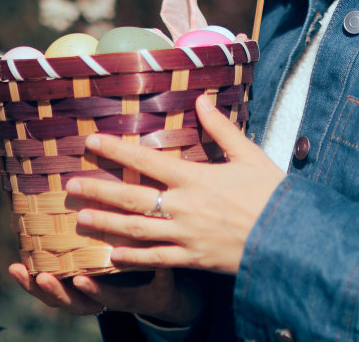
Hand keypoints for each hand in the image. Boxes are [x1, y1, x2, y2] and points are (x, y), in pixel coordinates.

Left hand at [6, 263, 201, 324]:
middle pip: (73, 302)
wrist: (150, 295)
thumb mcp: (165, 281)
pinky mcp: (71, 284)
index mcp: (119, 300)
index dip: (92, 289)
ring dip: (33, 286)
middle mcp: (97, 300)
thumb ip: (164, 272)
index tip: (79, 278)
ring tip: (16, 270)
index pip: (103, 298)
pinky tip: (16, 266)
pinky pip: (48, 285)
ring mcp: (81, 294)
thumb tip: (167, 260)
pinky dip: (29, 279)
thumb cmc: (157, 284)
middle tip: (41, 278)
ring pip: (55, 296)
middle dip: (56, 291)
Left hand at [67, 93, 285, 274]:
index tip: (92, 143)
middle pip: (131, 197)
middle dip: (98, 190)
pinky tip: (112, 255)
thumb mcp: (249, 154)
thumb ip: (221, 128)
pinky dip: (132, 258)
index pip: (146, 161)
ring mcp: (185, 236)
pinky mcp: (192, 259)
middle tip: (70, 186)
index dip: (116, 151)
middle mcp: (184, 207)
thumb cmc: (271, 193)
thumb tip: (201, 99)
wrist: (288, 237)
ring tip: (81, 218)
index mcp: (195, 178)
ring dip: (106, 224)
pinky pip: (155, 260)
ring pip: (135, 231)